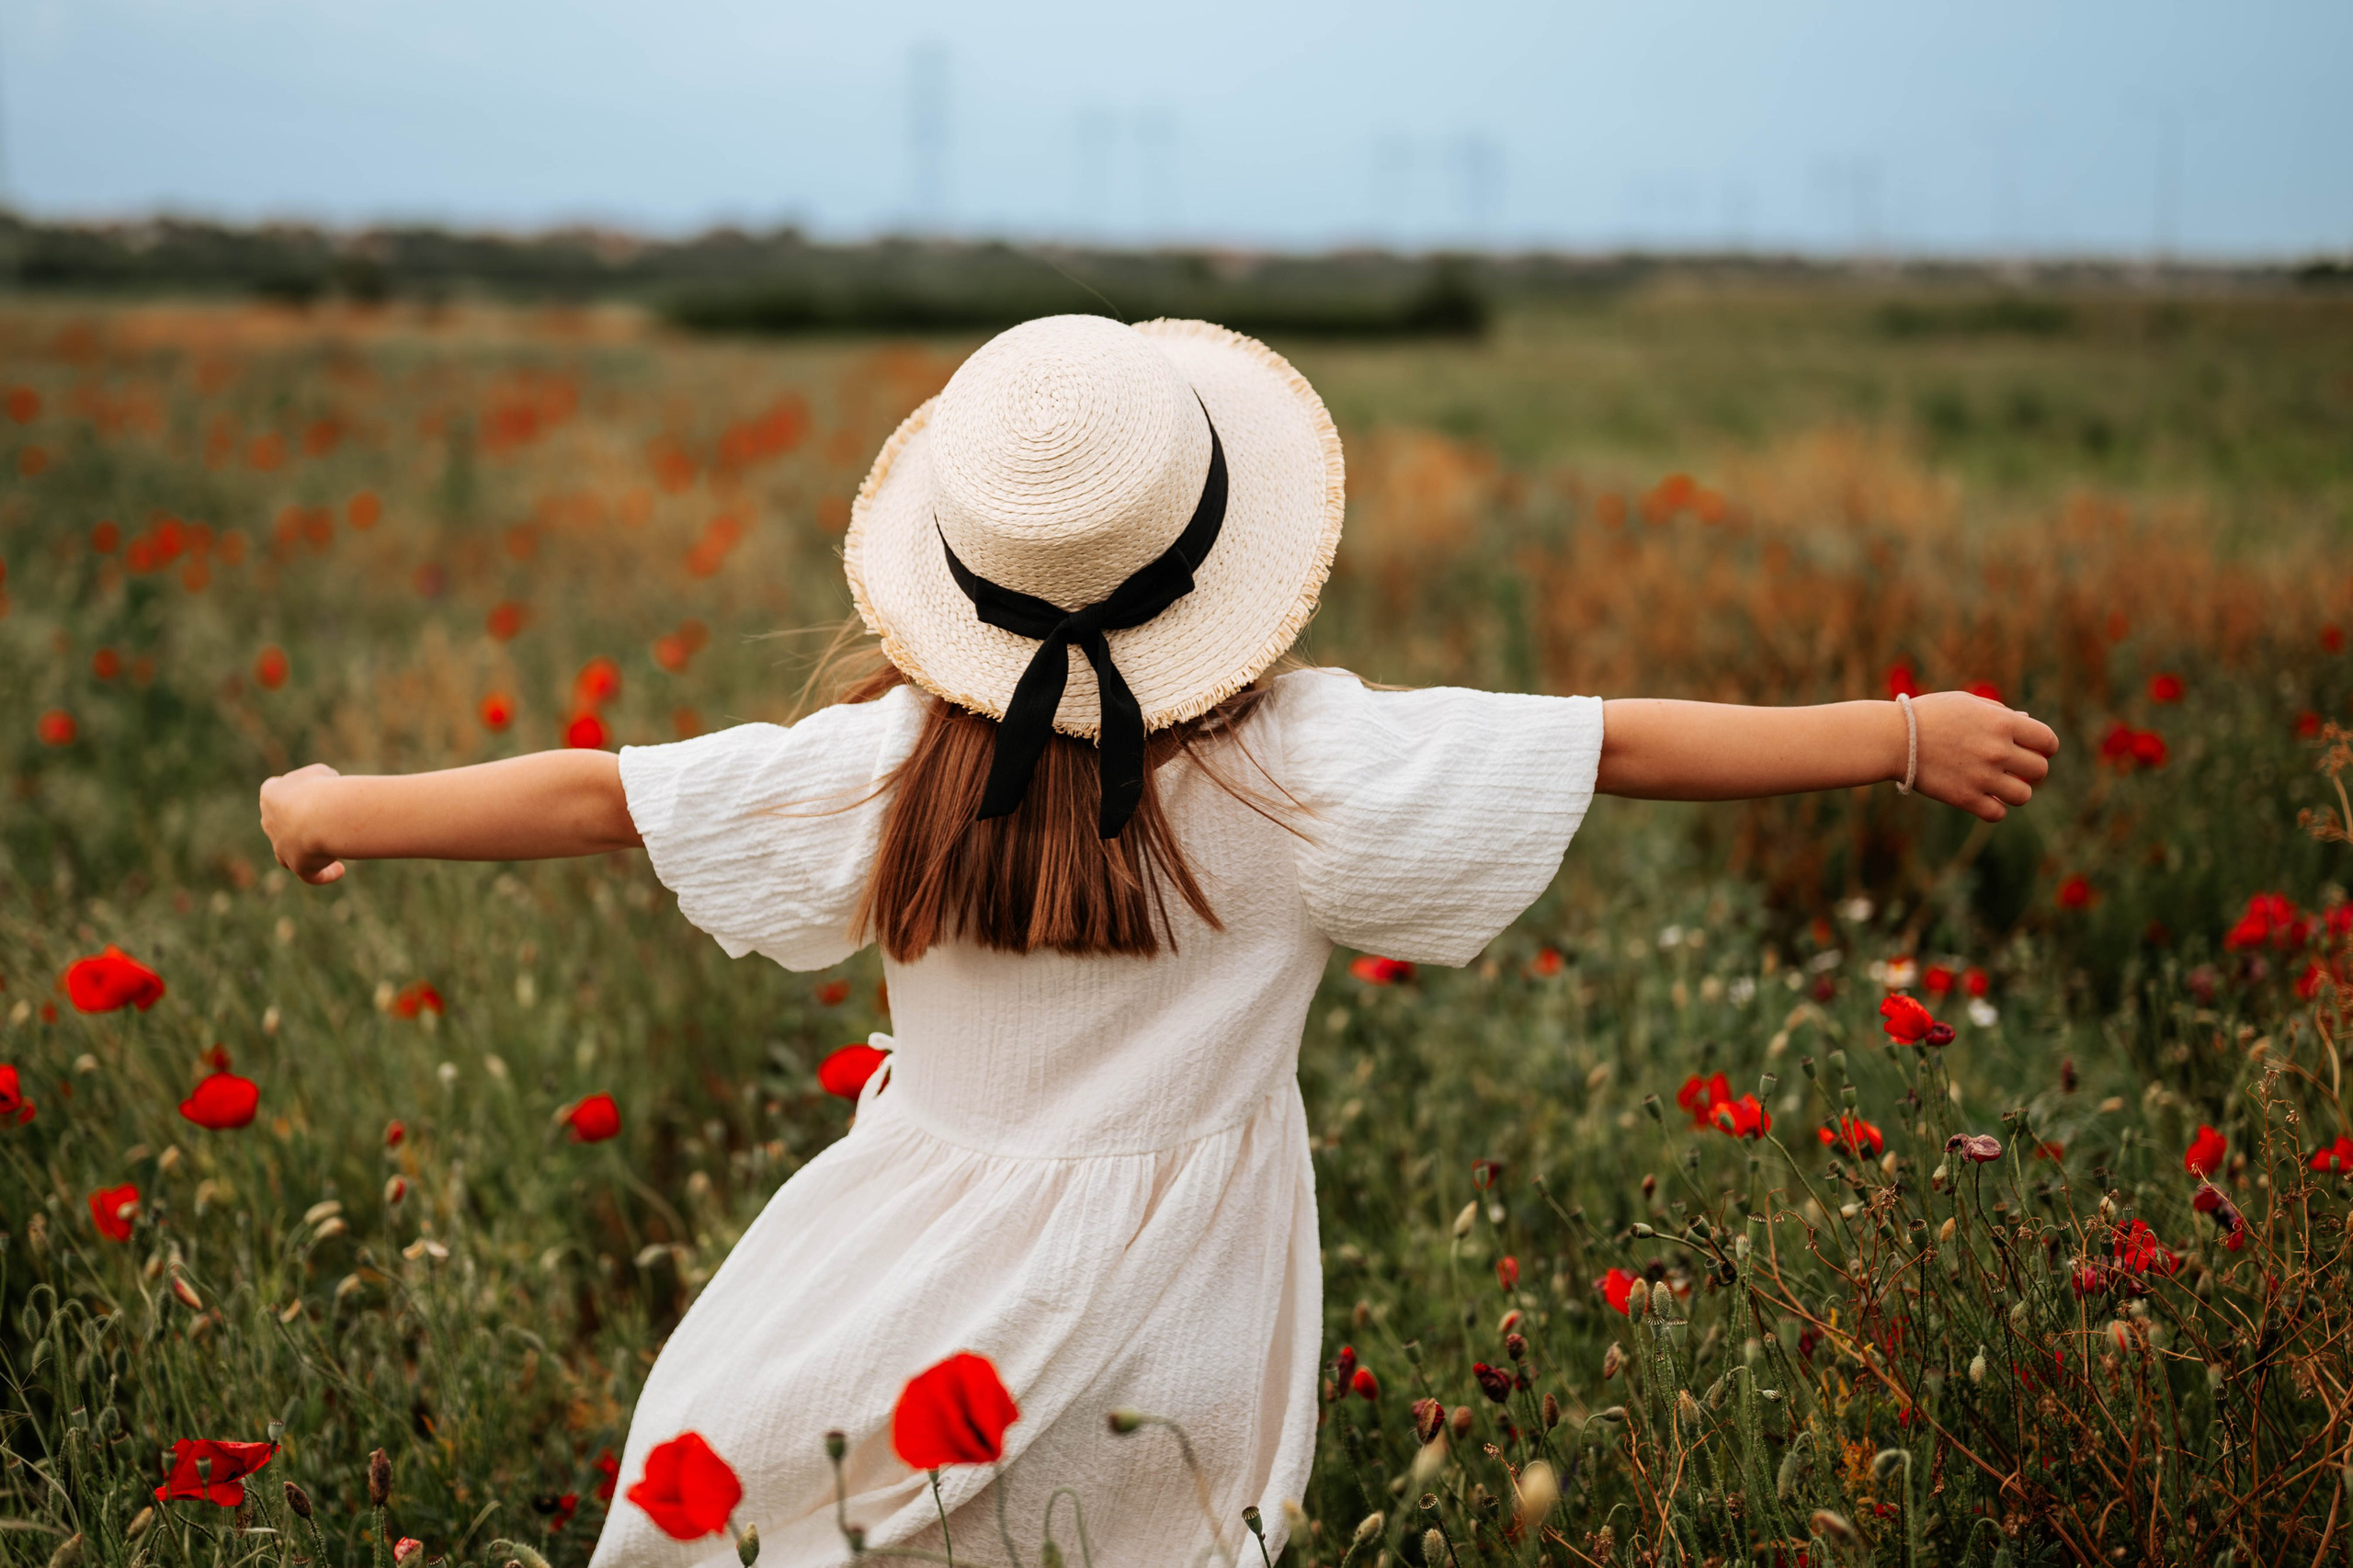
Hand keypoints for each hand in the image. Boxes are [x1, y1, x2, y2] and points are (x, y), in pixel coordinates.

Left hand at [259, 763, 347, 883]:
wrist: (323, 814)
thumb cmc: (323, 788)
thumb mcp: (321, 773)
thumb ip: (319, 782)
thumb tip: (328, 794)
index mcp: (270, 795)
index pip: (273, 792)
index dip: (291, 794)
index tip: (309, 793)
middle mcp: (270, 822)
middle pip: (281, 824)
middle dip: (299, 823)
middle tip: (325, 820)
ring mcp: (281, 846)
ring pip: (287, 853)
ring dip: (305, 852)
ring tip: (327, 852)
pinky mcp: (297, 864)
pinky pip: (309, 874)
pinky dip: (323, 874)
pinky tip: (339, 870)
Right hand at [1908, 691, 2057, 821]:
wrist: (1893, 738)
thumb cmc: (1929, 716)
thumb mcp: (1967, 704)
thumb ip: (2000, 713)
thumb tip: (2026, 722)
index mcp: (2002, 722)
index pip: (2048, 741)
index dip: (2045, 747)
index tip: (2033, 750)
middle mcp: (1998, 750)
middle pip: (2040, 770)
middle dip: (2029, 769)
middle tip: (2012, 768)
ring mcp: (1983, 776)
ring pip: (2023, 795)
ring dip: (2013, 791)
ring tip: (1998, 785)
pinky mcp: (1965, 798)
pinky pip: (1998, 813)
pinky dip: (1994, 808)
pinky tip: (1982, 798)